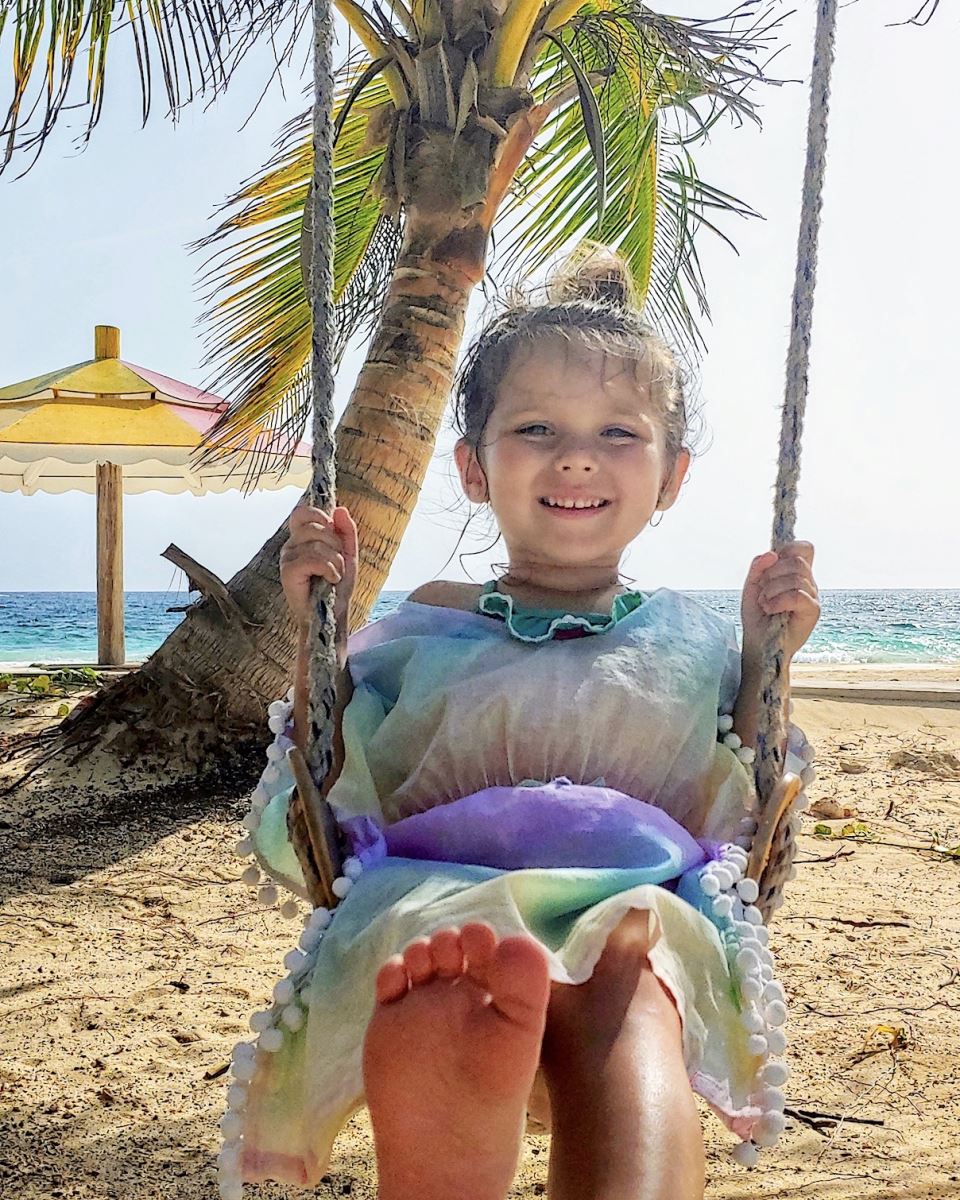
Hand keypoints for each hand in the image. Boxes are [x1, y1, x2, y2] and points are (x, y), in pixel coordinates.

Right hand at [280, 504, 357, 630]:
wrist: (333, 615)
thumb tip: (340, 509)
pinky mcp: (288, 573)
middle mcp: (290, 546)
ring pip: (318, 545)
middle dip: (336, 546)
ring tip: (334, 576)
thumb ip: (346, 531)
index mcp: (301, 538)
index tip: (333, 533)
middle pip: (316, 527)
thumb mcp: (348, 554)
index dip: (319, 516)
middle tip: (337, 565)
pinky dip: (329, 570)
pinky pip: (313, 559)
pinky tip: (330, 580)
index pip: (302, 513)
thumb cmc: (337, 586)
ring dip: (336, 562)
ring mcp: (287, 559)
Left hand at [741, 541, 819, 664]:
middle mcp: (808, 583)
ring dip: (772, 589)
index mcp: (796, 573)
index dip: (788, 548)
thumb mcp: (752, 586)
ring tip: (764, 603)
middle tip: (762, 590)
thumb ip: (759, 567)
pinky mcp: (813, 611)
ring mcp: (813, 596)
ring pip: (797, 577)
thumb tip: (772, 553)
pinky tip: (770, 609)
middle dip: (772, 573)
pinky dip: (778, 600)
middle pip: (798, 560)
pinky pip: (798, 595)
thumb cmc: (757, 616)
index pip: (804, 548)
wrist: (758, 644)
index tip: (771, 563)